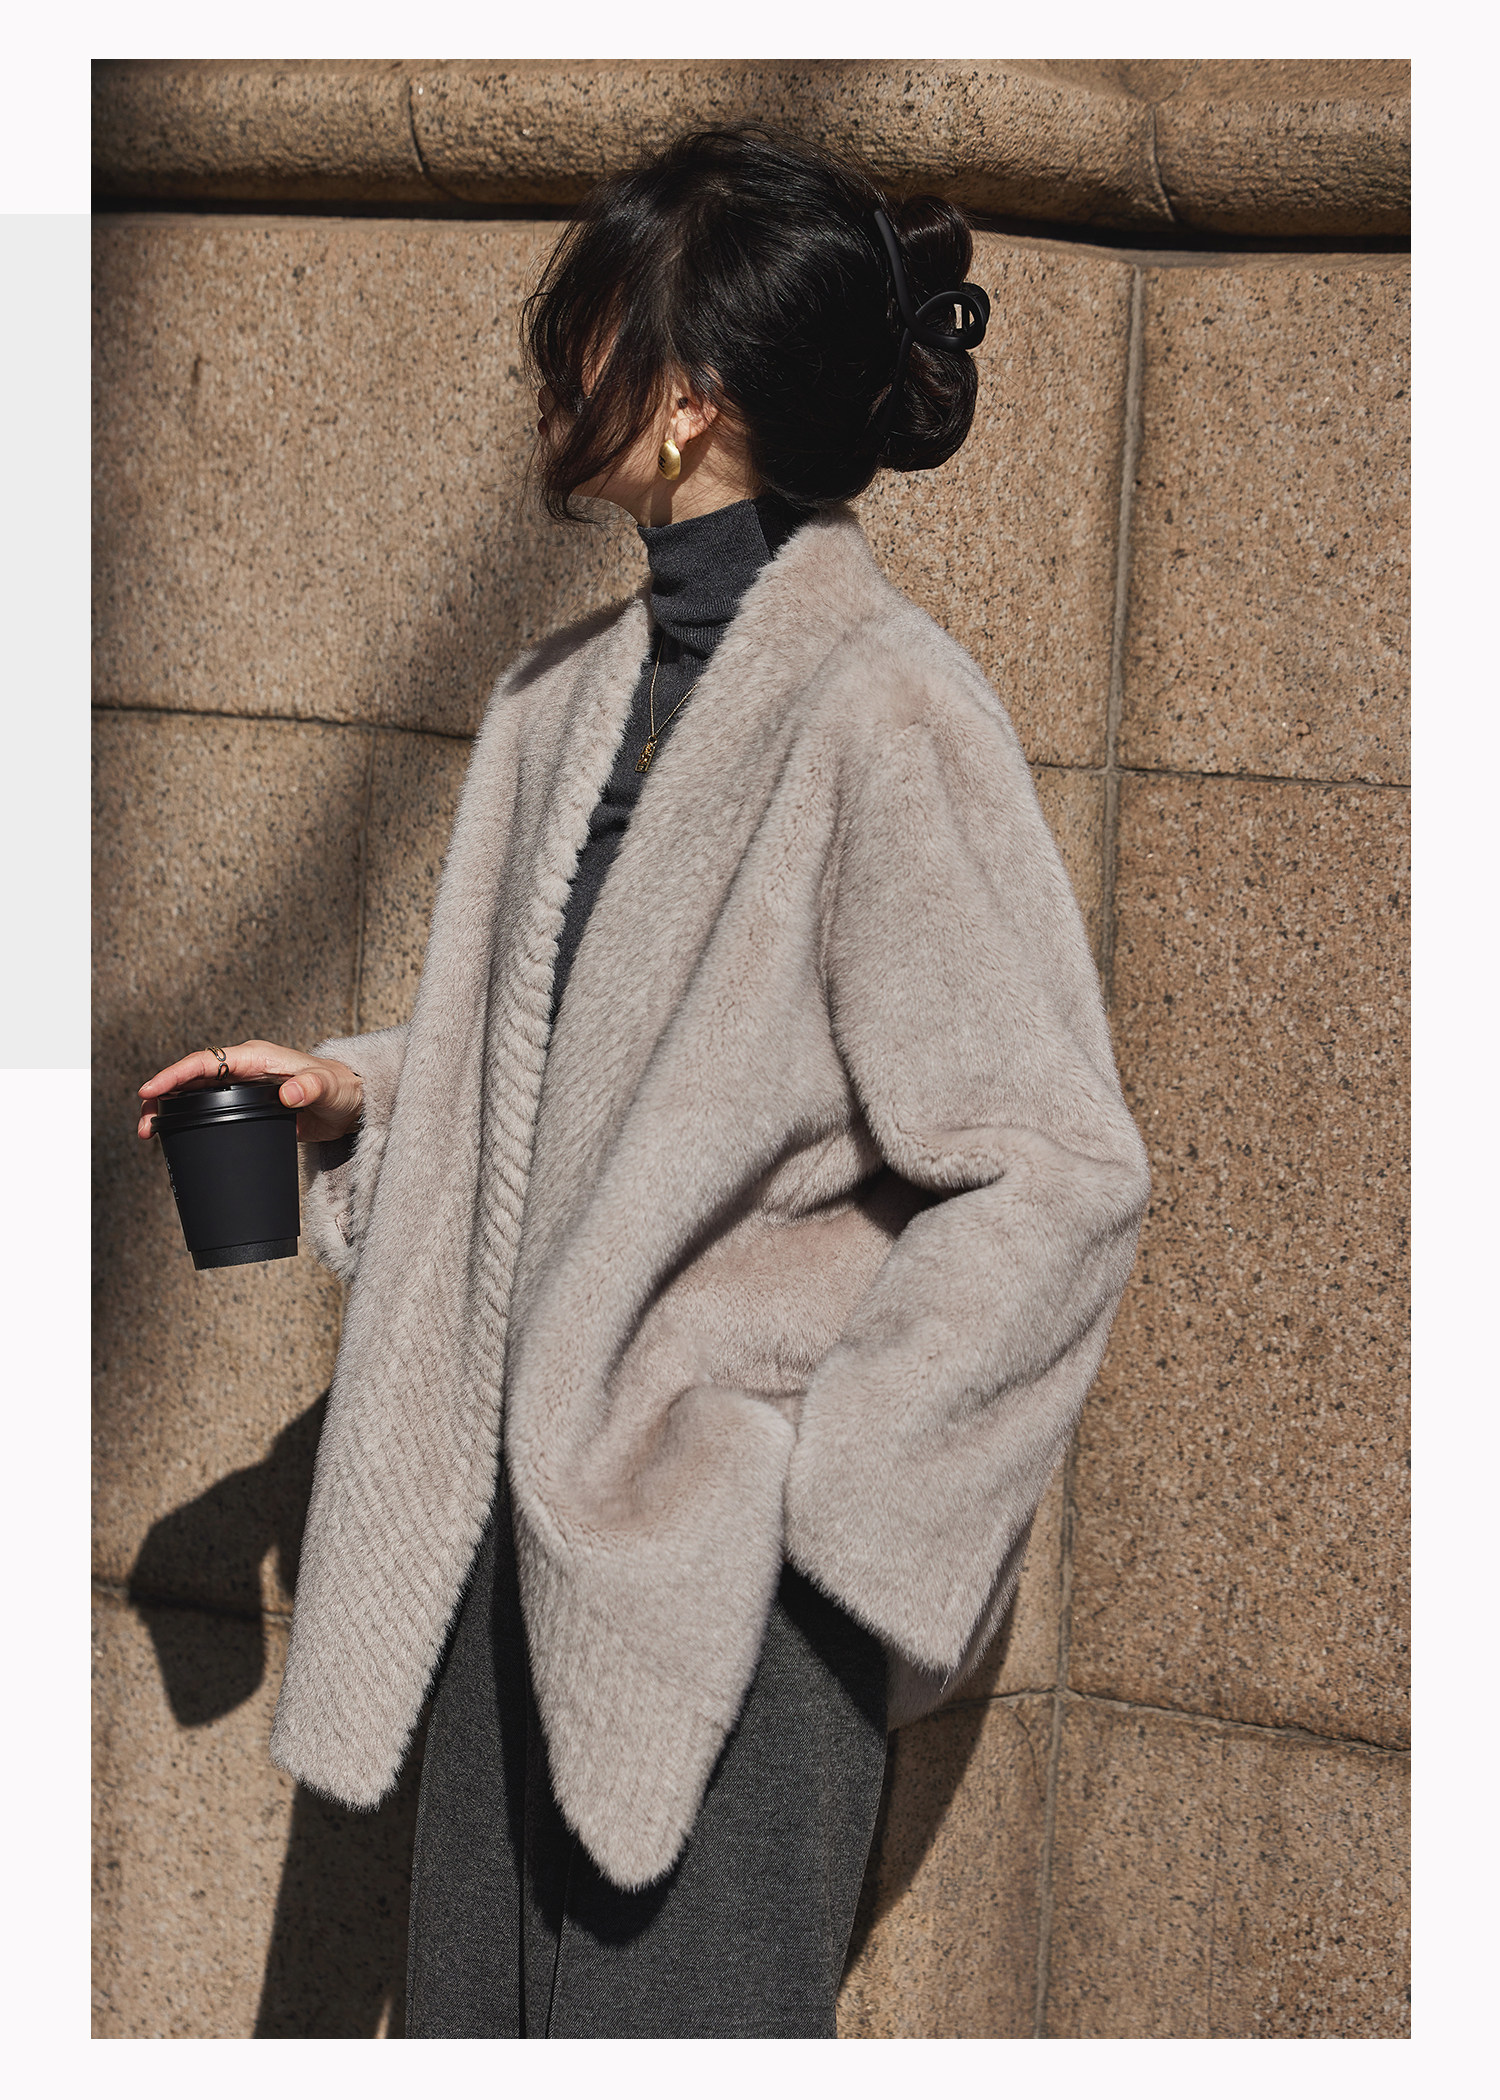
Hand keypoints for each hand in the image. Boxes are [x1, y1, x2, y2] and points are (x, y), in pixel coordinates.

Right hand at [136, 1040, 363, 1144]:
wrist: (351, 1104)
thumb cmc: (342, 1089)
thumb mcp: (329, 1088)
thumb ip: (311, 1087)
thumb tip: (290, 1092)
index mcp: (256, 1057)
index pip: (205, 1061)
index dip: (175, 1074)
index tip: (150, 1090)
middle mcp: (244, 1069)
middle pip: (191, 1078)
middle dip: (161, 1096)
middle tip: (144, 1125)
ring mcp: (242, 1088)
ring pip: (194, 1094)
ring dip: (169, 1110)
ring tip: (149, 1133)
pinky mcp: (245, 1106)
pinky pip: (208, 1109)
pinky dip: (187, 1120)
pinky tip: (174, 1137)